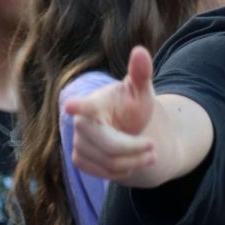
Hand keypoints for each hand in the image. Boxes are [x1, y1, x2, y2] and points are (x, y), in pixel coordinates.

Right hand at [65, 46, 158, 181]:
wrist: (124, 126)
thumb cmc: (131, 104)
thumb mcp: (141, 90)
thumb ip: (141, 73)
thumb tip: (140, 50)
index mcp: (94, 103)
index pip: (85, 105)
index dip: (78, 106)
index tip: (70, 105)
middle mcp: (80, 123)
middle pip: (109, 146)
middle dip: (135, 150)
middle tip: (154, 148)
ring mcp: (77, 142)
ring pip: (109, 163)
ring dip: (134, 162)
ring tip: (150, 154)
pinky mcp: (79, 159)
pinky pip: (104, 174)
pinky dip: (123, 170)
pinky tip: (130, 161)